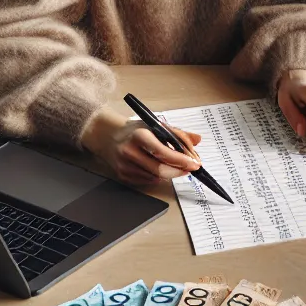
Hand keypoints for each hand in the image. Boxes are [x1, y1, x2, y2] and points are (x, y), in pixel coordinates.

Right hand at [79, 108, 203, 187]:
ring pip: (155, 177)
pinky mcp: (123, 175)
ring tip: (176, 166)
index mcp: (140, 135)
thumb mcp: (155, 125)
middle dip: (179, 171)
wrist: (107, 136)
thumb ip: (177, 133)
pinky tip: (159, 168)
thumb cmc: (134, 130)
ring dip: (170, 173)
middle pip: (160, 169)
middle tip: (190, 168)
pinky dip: (158, 176)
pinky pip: (147, 181)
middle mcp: (130, 151)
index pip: (164, 152)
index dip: (182, 160)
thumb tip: (197, 139)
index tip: (195, 163)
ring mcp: (125, 165)